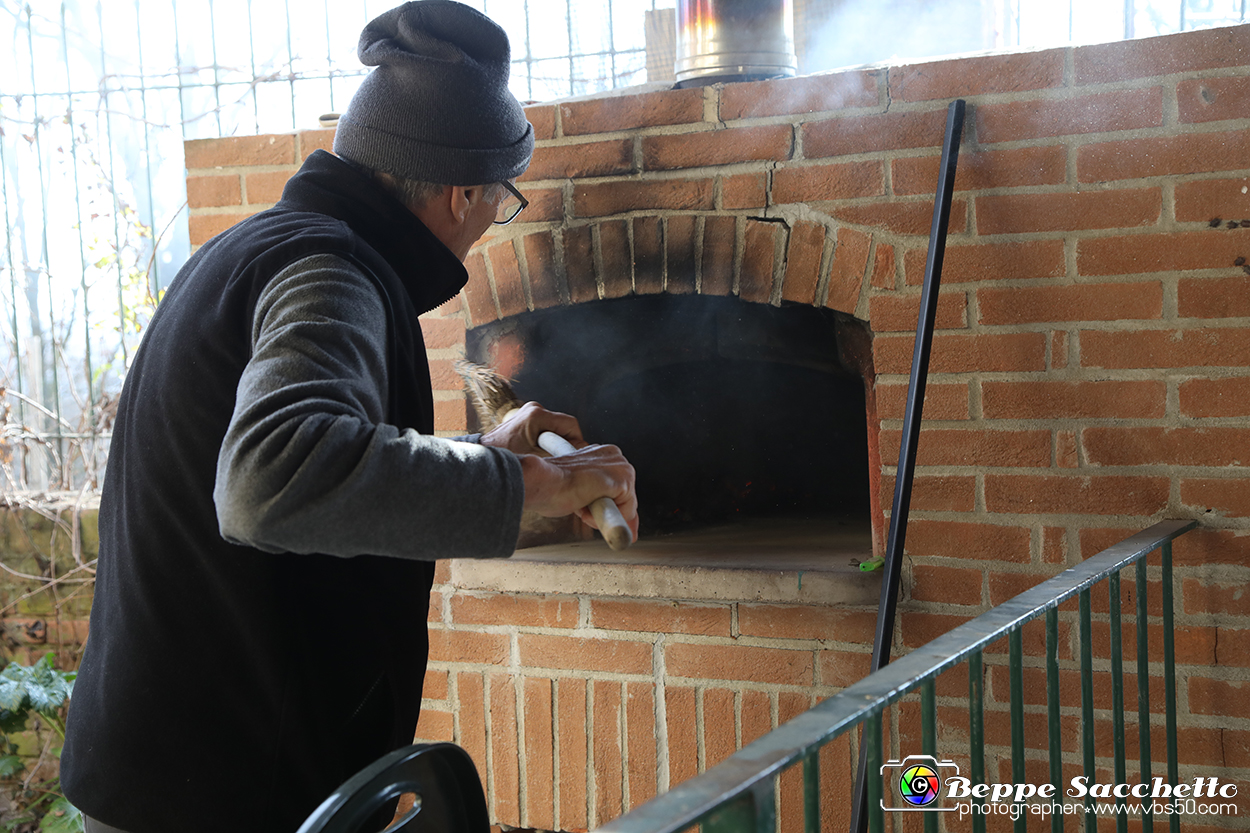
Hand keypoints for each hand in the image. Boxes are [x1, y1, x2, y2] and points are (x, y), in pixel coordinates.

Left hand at [479, 401, 584, 455]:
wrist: (484, 458)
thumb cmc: (506, 458)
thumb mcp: (538, 459)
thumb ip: (561, 454)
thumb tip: (581, 453)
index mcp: (537, 415)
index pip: (571, 424)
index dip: (576, 441)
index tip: (571, 455)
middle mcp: (534, 409)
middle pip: (564, 425)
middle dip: (563, 443)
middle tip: (556, 459)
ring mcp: (528, 412)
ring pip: (555, 428)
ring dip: (554, 443)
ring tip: (544, 457)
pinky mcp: (525, 418)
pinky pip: (545, 429)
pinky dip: (545, 441)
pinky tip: (537, 452)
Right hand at [518, 443, 638, 541]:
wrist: (542, 481)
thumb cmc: (550, 485)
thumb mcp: (577, 488)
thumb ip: (593, 496)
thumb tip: (607, 514)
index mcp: (604, 454)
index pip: (617, 487)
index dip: (605, 503)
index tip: (590, 507)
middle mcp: (616, 456)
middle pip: (624, 497)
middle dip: (604, 508)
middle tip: (579, 504)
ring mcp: (621, 467)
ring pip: (626, 506)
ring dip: (602, 513)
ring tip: (580, 504)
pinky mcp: (623, 481)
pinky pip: (625, 513)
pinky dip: (605, 518)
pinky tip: (586, 507)